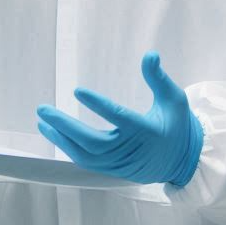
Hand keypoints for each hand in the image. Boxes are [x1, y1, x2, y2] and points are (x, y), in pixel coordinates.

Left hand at [36, 51, 203, 185]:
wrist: (182, 161)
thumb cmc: (177, 126)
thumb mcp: (174, 99)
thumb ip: (159, 78)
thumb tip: (149, 54)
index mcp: (147, 131)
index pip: (118, 117)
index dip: (98, 105)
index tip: (77, 91)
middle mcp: (130, 149)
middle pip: (92, 141)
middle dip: (64, 126)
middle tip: (43, 110)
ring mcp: (120, 163)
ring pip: (85, 154)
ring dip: (61, 138)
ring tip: (43, 122)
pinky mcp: (113, 170)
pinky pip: (86, 162)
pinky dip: (69, 149)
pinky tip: (56, 135)